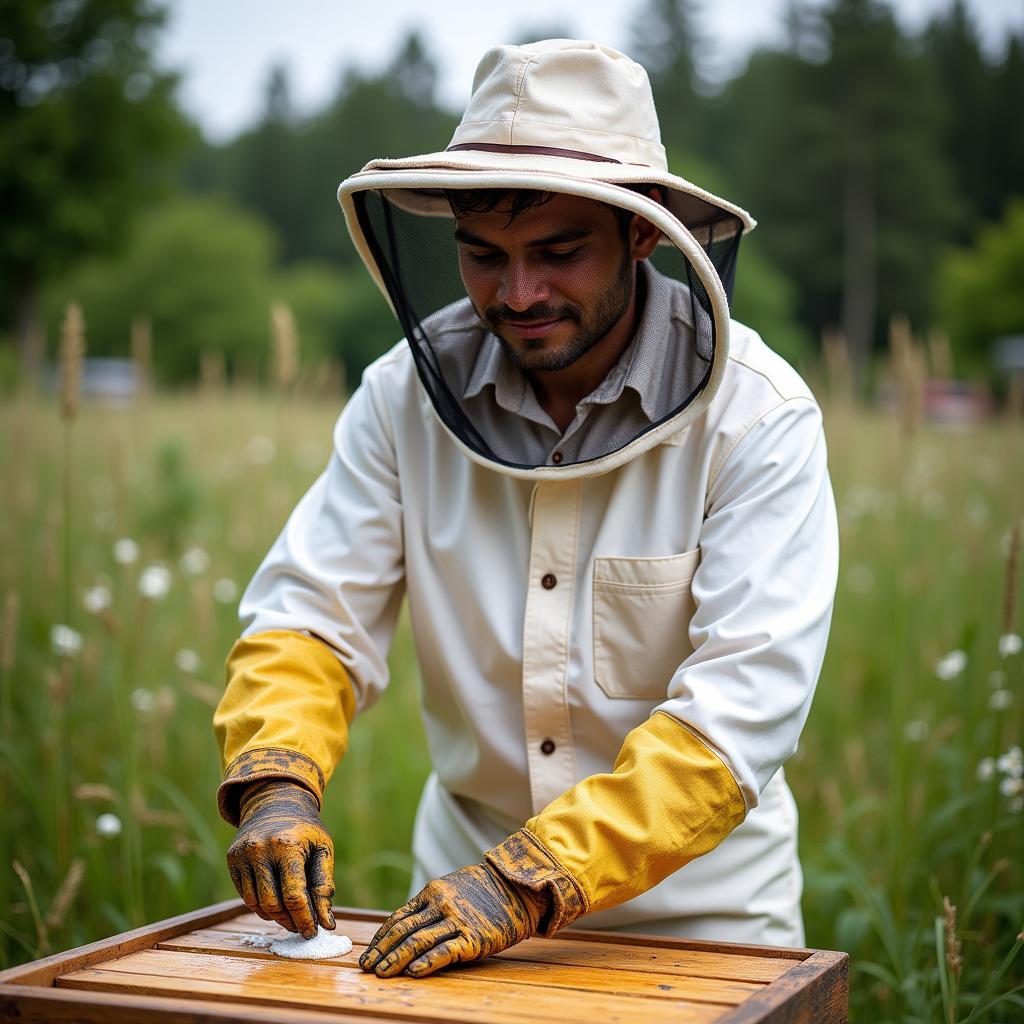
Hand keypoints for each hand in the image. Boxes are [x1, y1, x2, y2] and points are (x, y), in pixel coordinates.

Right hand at [226, 779, 334, 938]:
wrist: (276, 803)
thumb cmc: (305, 830)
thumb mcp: (322, 849)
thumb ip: (324, 886)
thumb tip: (327, 923)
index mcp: (287, 845)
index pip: (294, 895)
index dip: (304, 918)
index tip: (313, 932)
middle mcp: (260, 850)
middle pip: (273, 903)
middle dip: (290, 921)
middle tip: (303, 928)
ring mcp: (243, 855)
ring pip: (257, 903)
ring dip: (275, 917)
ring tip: (291, 918)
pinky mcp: (232, 860)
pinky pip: (246, 895)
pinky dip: (261, 906)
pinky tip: (276, 905)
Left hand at [359, 860, 547, 977]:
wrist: (518, 887)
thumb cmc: (483, 890)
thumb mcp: (452, 888)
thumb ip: (430, 905)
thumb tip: (403, 926)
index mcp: (433, 892)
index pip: (398, 917)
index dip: (381, 937)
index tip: (369, 952)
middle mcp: (441, 905)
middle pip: (403, 931)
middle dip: (382, 950)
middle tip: (366, 967)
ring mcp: (457, 921)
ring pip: (418, 942)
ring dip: (396, 959)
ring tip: (381, 973)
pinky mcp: (473, 937)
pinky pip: (445, 951)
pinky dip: (427, 963)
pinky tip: (414, 972)